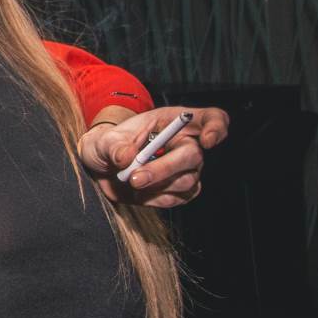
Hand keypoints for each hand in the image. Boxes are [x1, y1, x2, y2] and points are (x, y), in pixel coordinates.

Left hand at [78, 105, 229, 207]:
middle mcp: (186, 144)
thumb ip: (114, 146)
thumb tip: (126, 157)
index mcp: (174, 121)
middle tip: (135, 177)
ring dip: (156, 185)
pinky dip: (155, 198)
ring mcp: (185, 170)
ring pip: (187, 181)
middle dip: (165, 168)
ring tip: (130, 181)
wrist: (100, 168)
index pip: (211, 118)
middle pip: (195, 156)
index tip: (207, 141)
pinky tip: (139, 191)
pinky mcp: (178, 192)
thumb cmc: (107, 145)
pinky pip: (177, 199)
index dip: (216, 127)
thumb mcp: (103, 140)